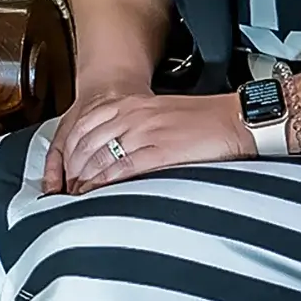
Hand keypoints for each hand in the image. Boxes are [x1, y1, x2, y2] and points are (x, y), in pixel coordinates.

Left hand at [43, 85, 251, 194]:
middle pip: (87, 143)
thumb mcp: (159, 114)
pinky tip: (97, 194)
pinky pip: (123, 168)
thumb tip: (114, 150)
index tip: (66, 168)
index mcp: (132, 104)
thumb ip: (134, 126)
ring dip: (84, 179)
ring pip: (101, 157)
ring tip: (78, 195)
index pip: (86, 125)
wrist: (235, 119)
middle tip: (67, 187)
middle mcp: (133, 116)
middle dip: (72, 168)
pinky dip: (104, 183)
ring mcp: (145, 133)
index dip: (70, 149)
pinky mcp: (160, 151)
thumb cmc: (204, 119)